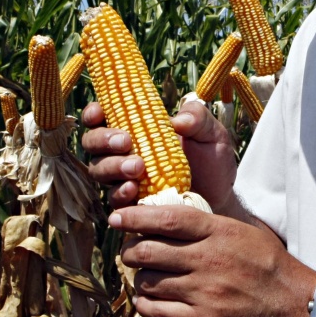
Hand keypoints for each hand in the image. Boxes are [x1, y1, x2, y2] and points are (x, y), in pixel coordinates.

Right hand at [81, 99, 239, 213]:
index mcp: (138, 127)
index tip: (100, 112)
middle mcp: (124, 152)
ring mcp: (124, 178)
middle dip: (103, 140)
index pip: (103, 116)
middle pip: (92, 143)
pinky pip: (113, 200)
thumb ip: (198, 118)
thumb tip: (178, 119)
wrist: (222, 197)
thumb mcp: (212, 133)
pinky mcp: (130, 204)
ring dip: (112, 166)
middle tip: (126, 142)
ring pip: (98, 170)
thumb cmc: (212, 160)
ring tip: (138, 167)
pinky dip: (120, 193)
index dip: (94, 112)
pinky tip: (133, 191)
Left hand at [110, 204, 315, 316]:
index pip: (168, 218)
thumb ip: (212, 225)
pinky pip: (157, 311)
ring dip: (139, 279)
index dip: (136, 216)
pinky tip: (149, 300)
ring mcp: (204, 293)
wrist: (298, 309)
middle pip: (149, 250)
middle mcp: (208, 260)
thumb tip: (174, 217)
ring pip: (148, 281)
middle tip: (128, 251)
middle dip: (130, 250)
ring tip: (144, 277)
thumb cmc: (273, 268)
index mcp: (220, 233)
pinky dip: (146, 304)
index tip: (118, 217)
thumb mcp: (246, 234)